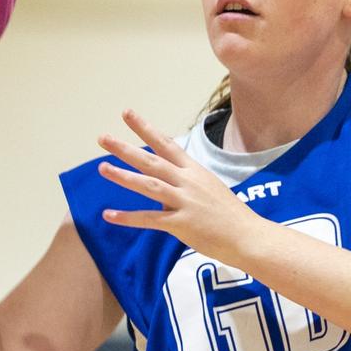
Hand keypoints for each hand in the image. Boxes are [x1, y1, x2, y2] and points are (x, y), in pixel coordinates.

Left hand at [96, 109, 260, 261]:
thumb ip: (184, 189)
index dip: (145, 128)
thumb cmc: (231, 216)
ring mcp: (185, 201)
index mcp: (195, 171)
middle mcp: (188, 181)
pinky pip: (149, 219)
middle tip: (102, 138)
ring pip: (148, 185)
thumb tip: (163, 197)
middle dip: (125, 148)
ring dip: (123, 176)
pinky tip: (108, 215)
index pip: (166, 144)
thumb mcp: (209, 192)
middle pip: (151, 161)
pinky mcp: (182, 223)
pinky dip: (127, 218)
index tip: (127, 114)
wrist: (249, 236)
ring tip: (101, 168)